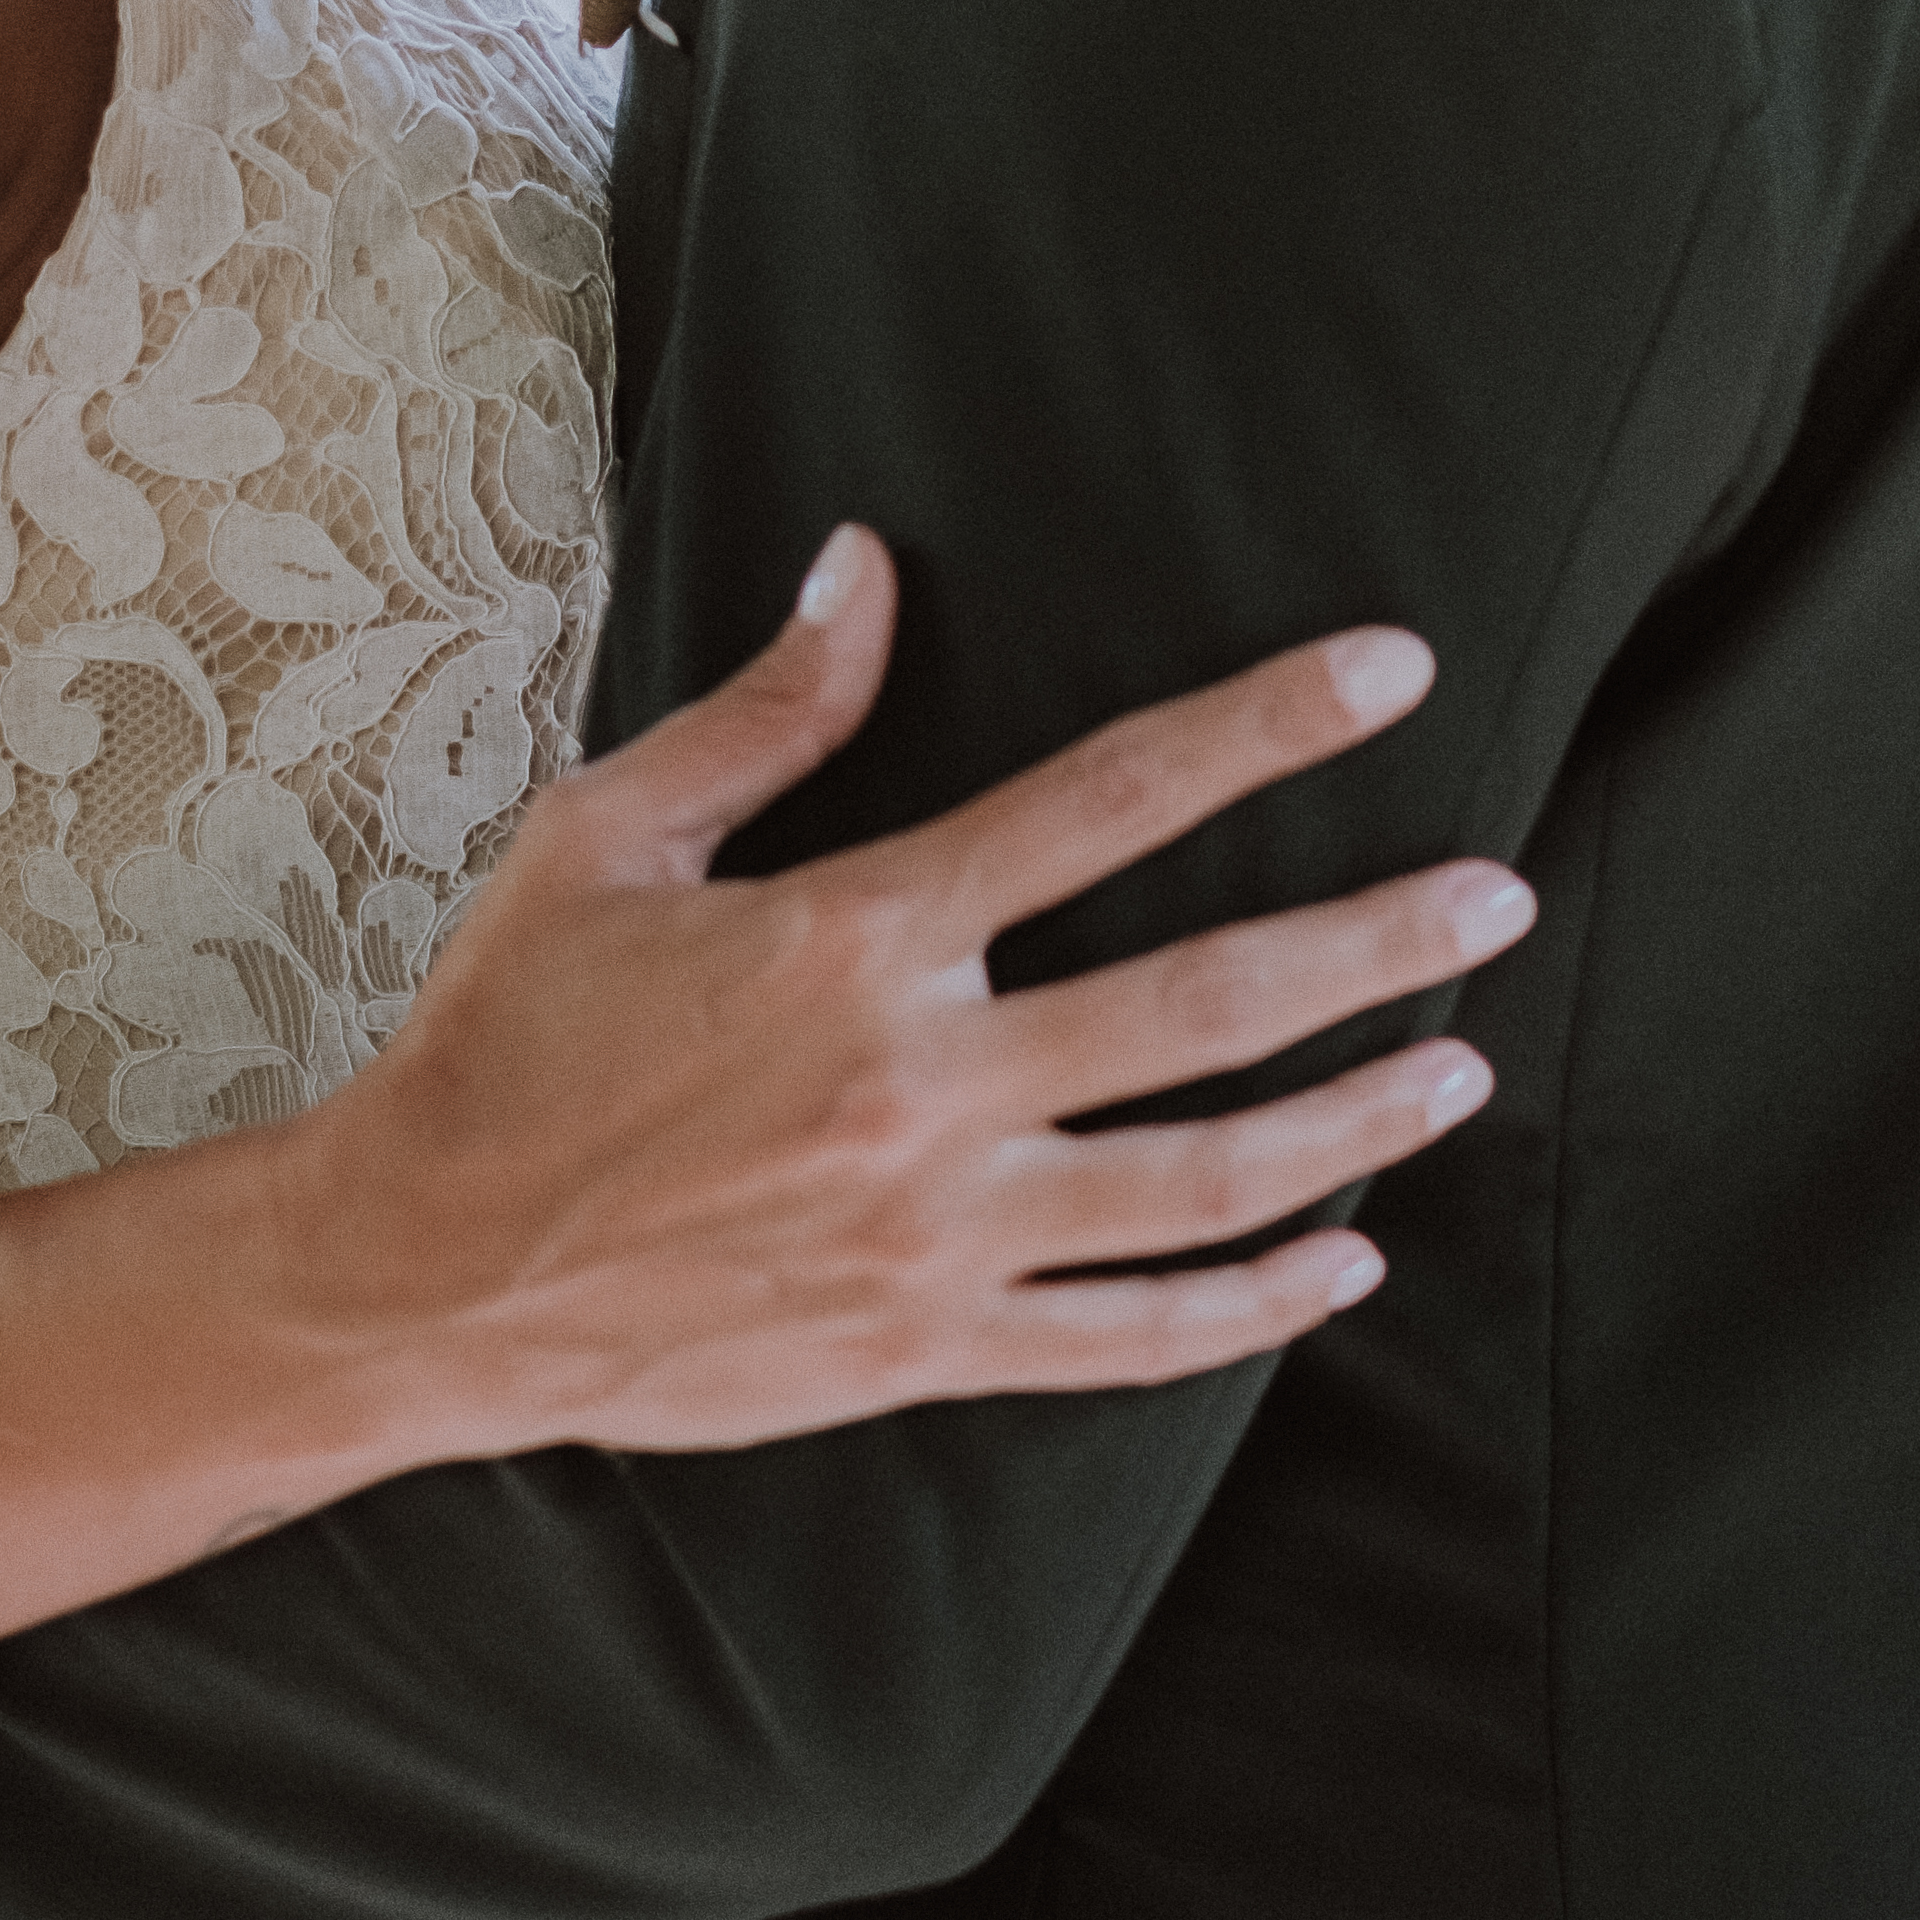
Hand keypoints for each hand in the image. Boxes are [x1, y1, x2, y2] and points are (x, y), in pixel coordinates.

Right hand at [320, 535, 1520, 1460]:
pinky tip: (1346, 1261)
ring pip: (1203, 1178)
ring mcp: (937, 1234)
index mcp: (855, 937)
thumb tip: (871, 568)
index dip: (1265, 727)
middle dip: (1374, 942)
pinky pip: (1129, 1338)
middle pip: (1207, 1004)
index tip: (1390, 673)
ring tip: (1461, 1071)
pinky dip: (1252, 1304)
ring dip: (1353, 1124)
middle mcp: (923, 1086)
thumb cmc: (507, 1037)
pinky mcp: (926, 1350)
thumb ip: (768, 713)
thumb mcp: (607, 838)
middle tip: (1498, 899)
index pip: (1108, 803)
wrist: (421, 1275)